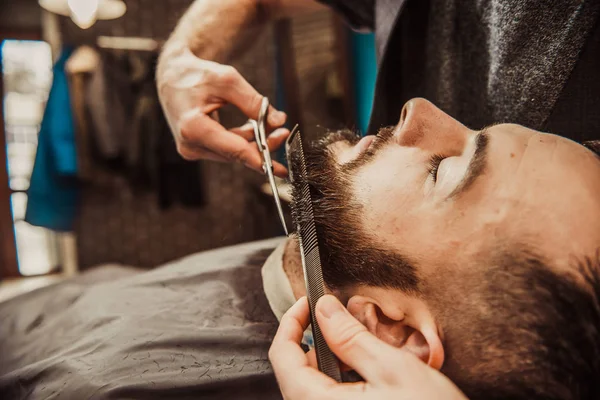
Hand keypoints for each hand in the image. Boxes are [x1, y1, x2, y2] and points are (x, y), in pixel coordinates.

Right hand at [156, 43, 289, 176]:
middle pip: (236, 153)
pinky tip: (255, 127)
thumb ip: (253, 102)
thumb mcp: (228, 81)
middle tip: (284, 132)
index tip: (279, 169)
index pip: (233, 149)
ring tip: (272, 124)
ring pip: (233, 153)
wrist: (173, 76)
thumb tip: (279, 121)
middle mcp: (190, 145)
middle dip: (263, 145)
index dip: (259, 158)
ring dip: (254, 141)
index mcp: (192, 127)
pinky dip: (243, 140)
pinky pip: (227, 149)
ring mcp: (192, 149)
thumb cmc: (197, 75)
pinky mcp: (196, 149)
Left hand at [269, 295, 467, 399]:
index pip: (281, 355)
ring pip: (316, 384)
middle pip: (298, 370)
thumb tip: (324, 309)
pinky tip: (371, 375)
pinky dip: (345, 379)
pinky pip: (332, 398)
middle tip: (343, 321)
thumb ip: (351, 338)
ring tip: (364, 349)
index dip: (292, 321)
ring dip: (334, 360)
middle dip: (318, 340)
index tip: (309, 302)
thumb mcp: (392, 370)